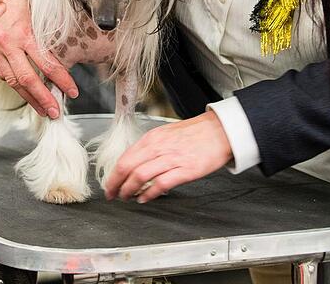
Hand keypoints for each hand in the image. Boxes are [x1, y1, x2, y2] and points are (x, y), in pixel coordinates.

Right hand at [0, 0, 78, 118]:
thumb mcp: (34, 6)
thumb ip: (45, 30)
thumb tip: (61, 50)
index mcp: (22, 32)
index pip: (46, 64)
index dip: (61, 80)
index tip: (73, 91)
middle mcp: (7, 44)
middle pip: (27, 79)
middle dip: (42, 99)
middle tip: (55, 113)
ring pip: (12, 80)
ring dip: (28, 97)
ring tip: (42, 109)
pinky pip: (2, 73)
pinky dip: (15, 84)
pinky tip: (24, 91)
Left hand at [104, 112, 232, 202]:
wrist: (219, 131)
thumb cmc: (194, 133)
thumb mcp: (166, 134)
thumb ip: (150, 147)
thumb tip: (135, 163)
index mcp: (152, 138)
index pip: (124, 158)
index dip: (113, 175)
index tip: (110, 185)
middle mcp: (158, 147)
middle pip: (127, 168)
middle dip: (116, 184)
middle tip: (112, 195)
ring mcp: (171, 159)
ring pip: (140, 176)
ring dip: (129, 190)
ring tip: (126, 197)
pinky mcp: (185, 170)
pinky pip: (161, 184)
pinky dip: (150, 194)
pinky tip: (145, 198)